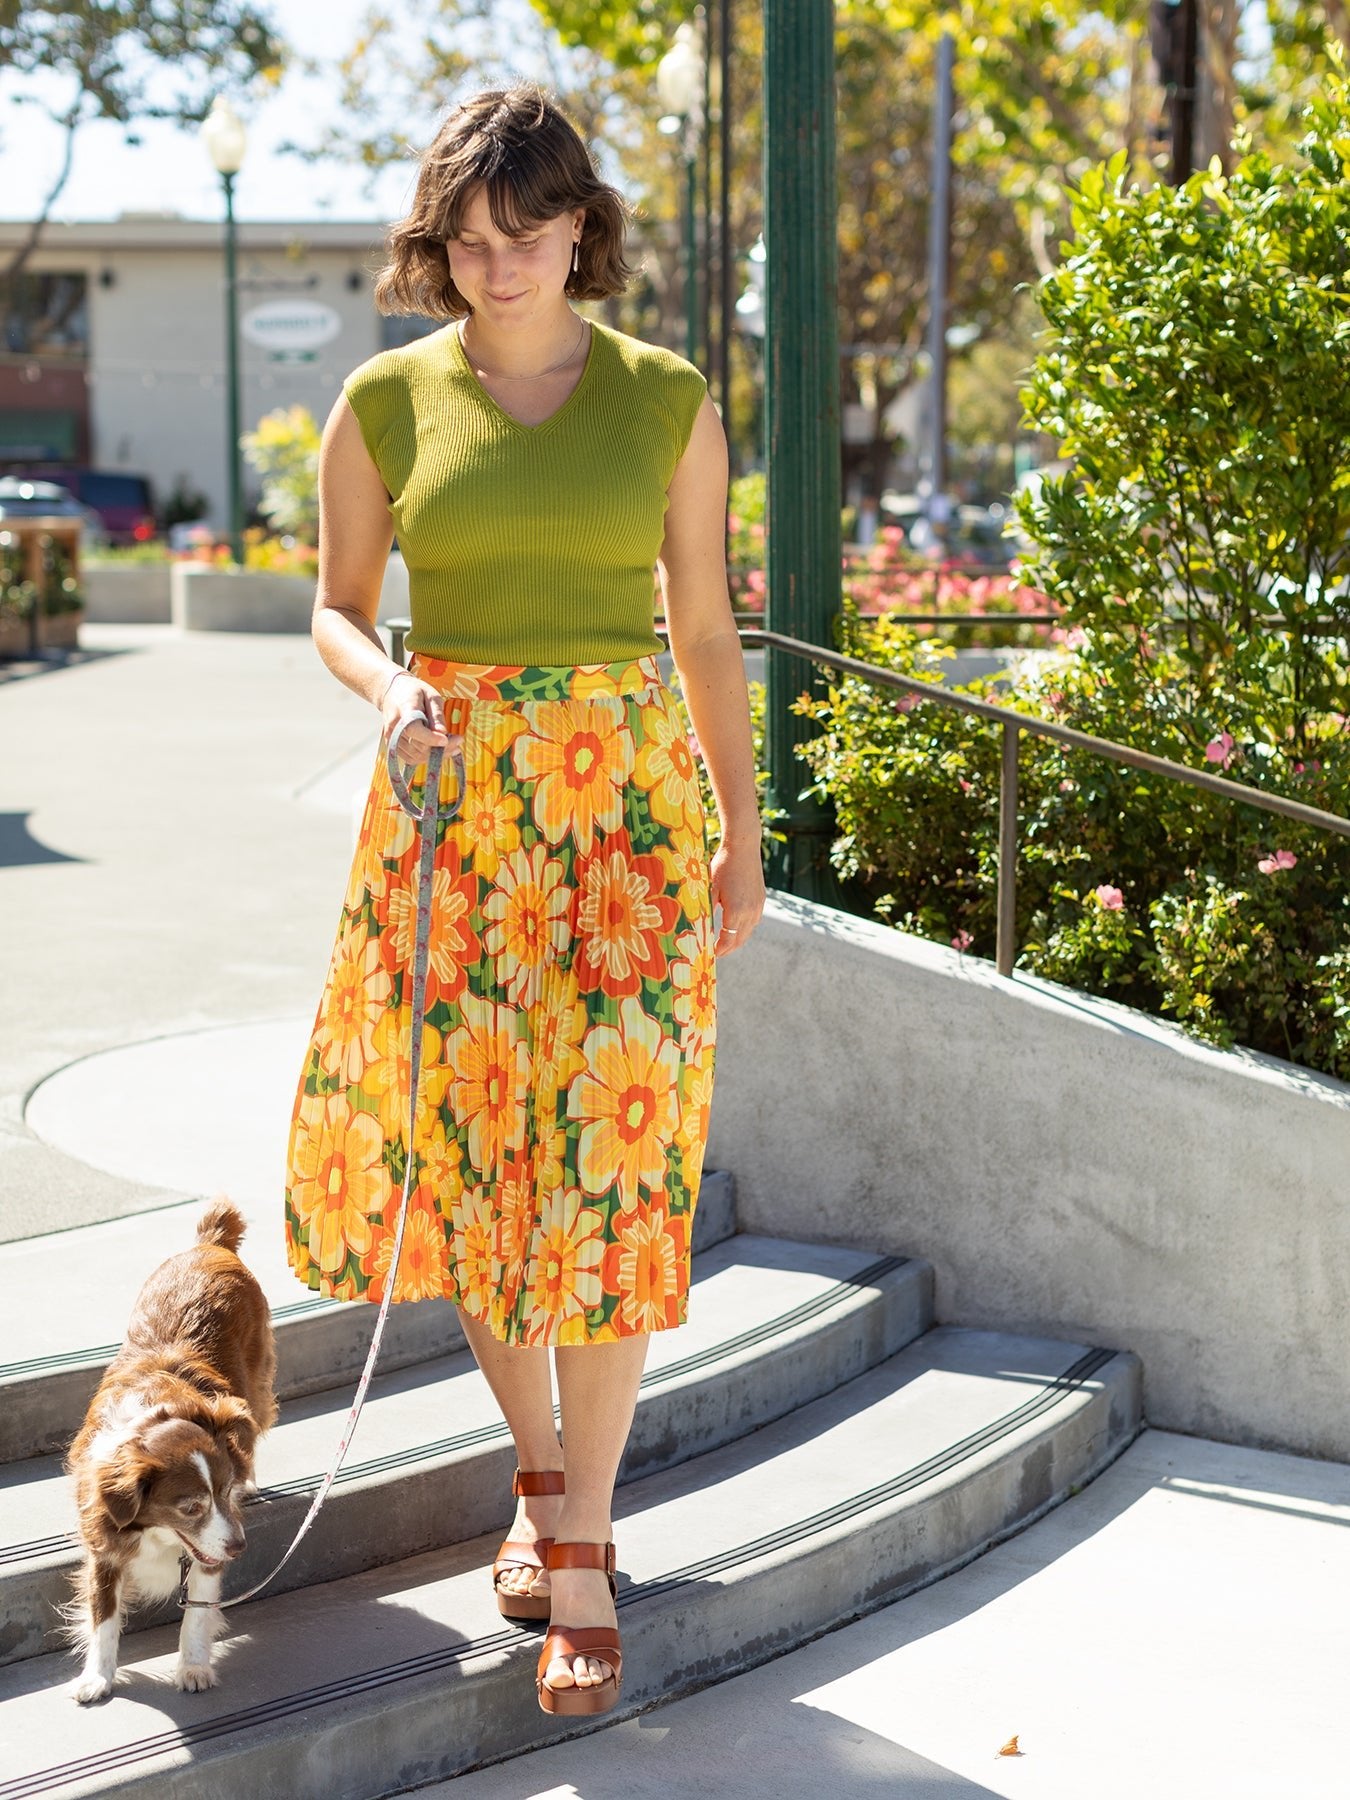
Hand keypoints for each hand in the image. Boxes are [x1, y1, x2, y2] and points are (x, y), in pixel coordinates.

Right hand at [381, 669, 456, 763]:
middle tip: (459, 741)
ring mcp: (391, 738)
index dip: (431, 739)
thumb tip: (443, 733)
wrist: (392, 692)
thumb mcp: (431, 695)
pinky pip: (411, 759)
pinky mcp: (393, 746)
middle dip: (441, 748)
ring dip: (436, 756)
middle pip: (418, 747)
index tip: (447, 740)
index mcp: (404, 711)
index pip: (415, 730)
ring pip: (416, 756)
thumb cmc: (413, 691)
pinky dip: (426, 758)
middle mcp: (393, 727)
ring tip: (453, 747)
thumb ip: (437, 714)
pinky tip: (439, 751)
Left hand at [709, 838, 765, 956]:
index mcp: (736, 911)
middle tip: (716, 953)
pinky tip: (736, 927)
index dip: (719, 950)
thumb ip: (706, 910)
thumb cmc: (722, 866)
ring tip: (724, 943)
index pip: (728, 940)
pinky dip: (744, 929)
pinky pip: (753, 921)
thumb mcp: (710, 889)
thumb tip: (697, 928)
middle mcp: (750, 912)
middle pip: (740, 939)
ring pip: (748, 932)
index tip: (710, 955)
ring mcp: (758, 906)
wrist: (743, 848)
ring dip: (737, 939)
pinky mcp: (761, 900)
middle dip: (728, 949)